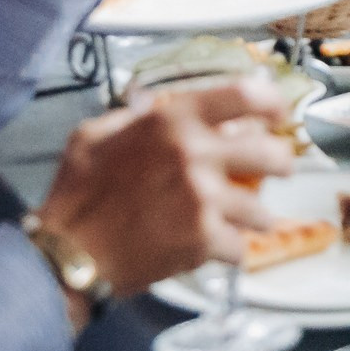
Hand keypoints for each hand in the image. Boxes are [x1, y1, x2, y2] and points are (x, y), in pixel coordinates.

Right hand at [30, 76, 297, 298]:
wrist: (68, 255)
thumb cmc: (76, 198)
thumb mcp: (93, 136)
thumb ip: (133, 118)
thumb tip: (155, 109)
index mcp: (172, 122)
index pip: (244, 95)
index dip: (271, 102)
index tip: (279, 113)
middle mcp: (194, 155)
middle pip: (270, 153)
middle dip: (281, 164)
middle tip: (279, 169)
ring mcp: (203, 200)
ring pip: (261, 210)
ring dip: (257, 217)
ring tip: (247, 220)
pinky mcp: (204, 241)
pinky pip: (239, 247)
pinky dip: (230, 250)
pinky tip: (217, 249)